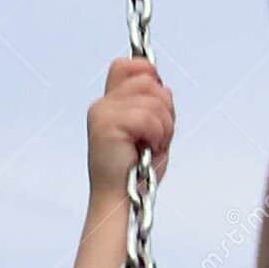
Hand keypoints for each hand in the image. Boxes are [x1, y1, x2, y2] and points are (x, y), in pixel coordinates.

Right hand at [87, 57, 175, 196]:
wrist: (121, 201)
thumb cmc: (137, 174)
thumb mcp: (152, 134)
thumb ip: (155, 107)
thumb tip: (163, 86)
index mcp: (110, 105)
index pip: (127, 66)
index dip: (149, 74)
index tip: (161, 102)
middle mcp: (102, 105)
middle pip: (147, 80)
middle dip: (166, 110)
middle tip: (159, 137)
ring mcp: (103, 113)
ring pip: (153, 98)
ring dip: (164, 126)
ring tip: (153, 146)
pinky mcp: (107, 125)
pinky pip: (148, 116)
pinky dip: (158, 135)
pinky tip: (149, 149)